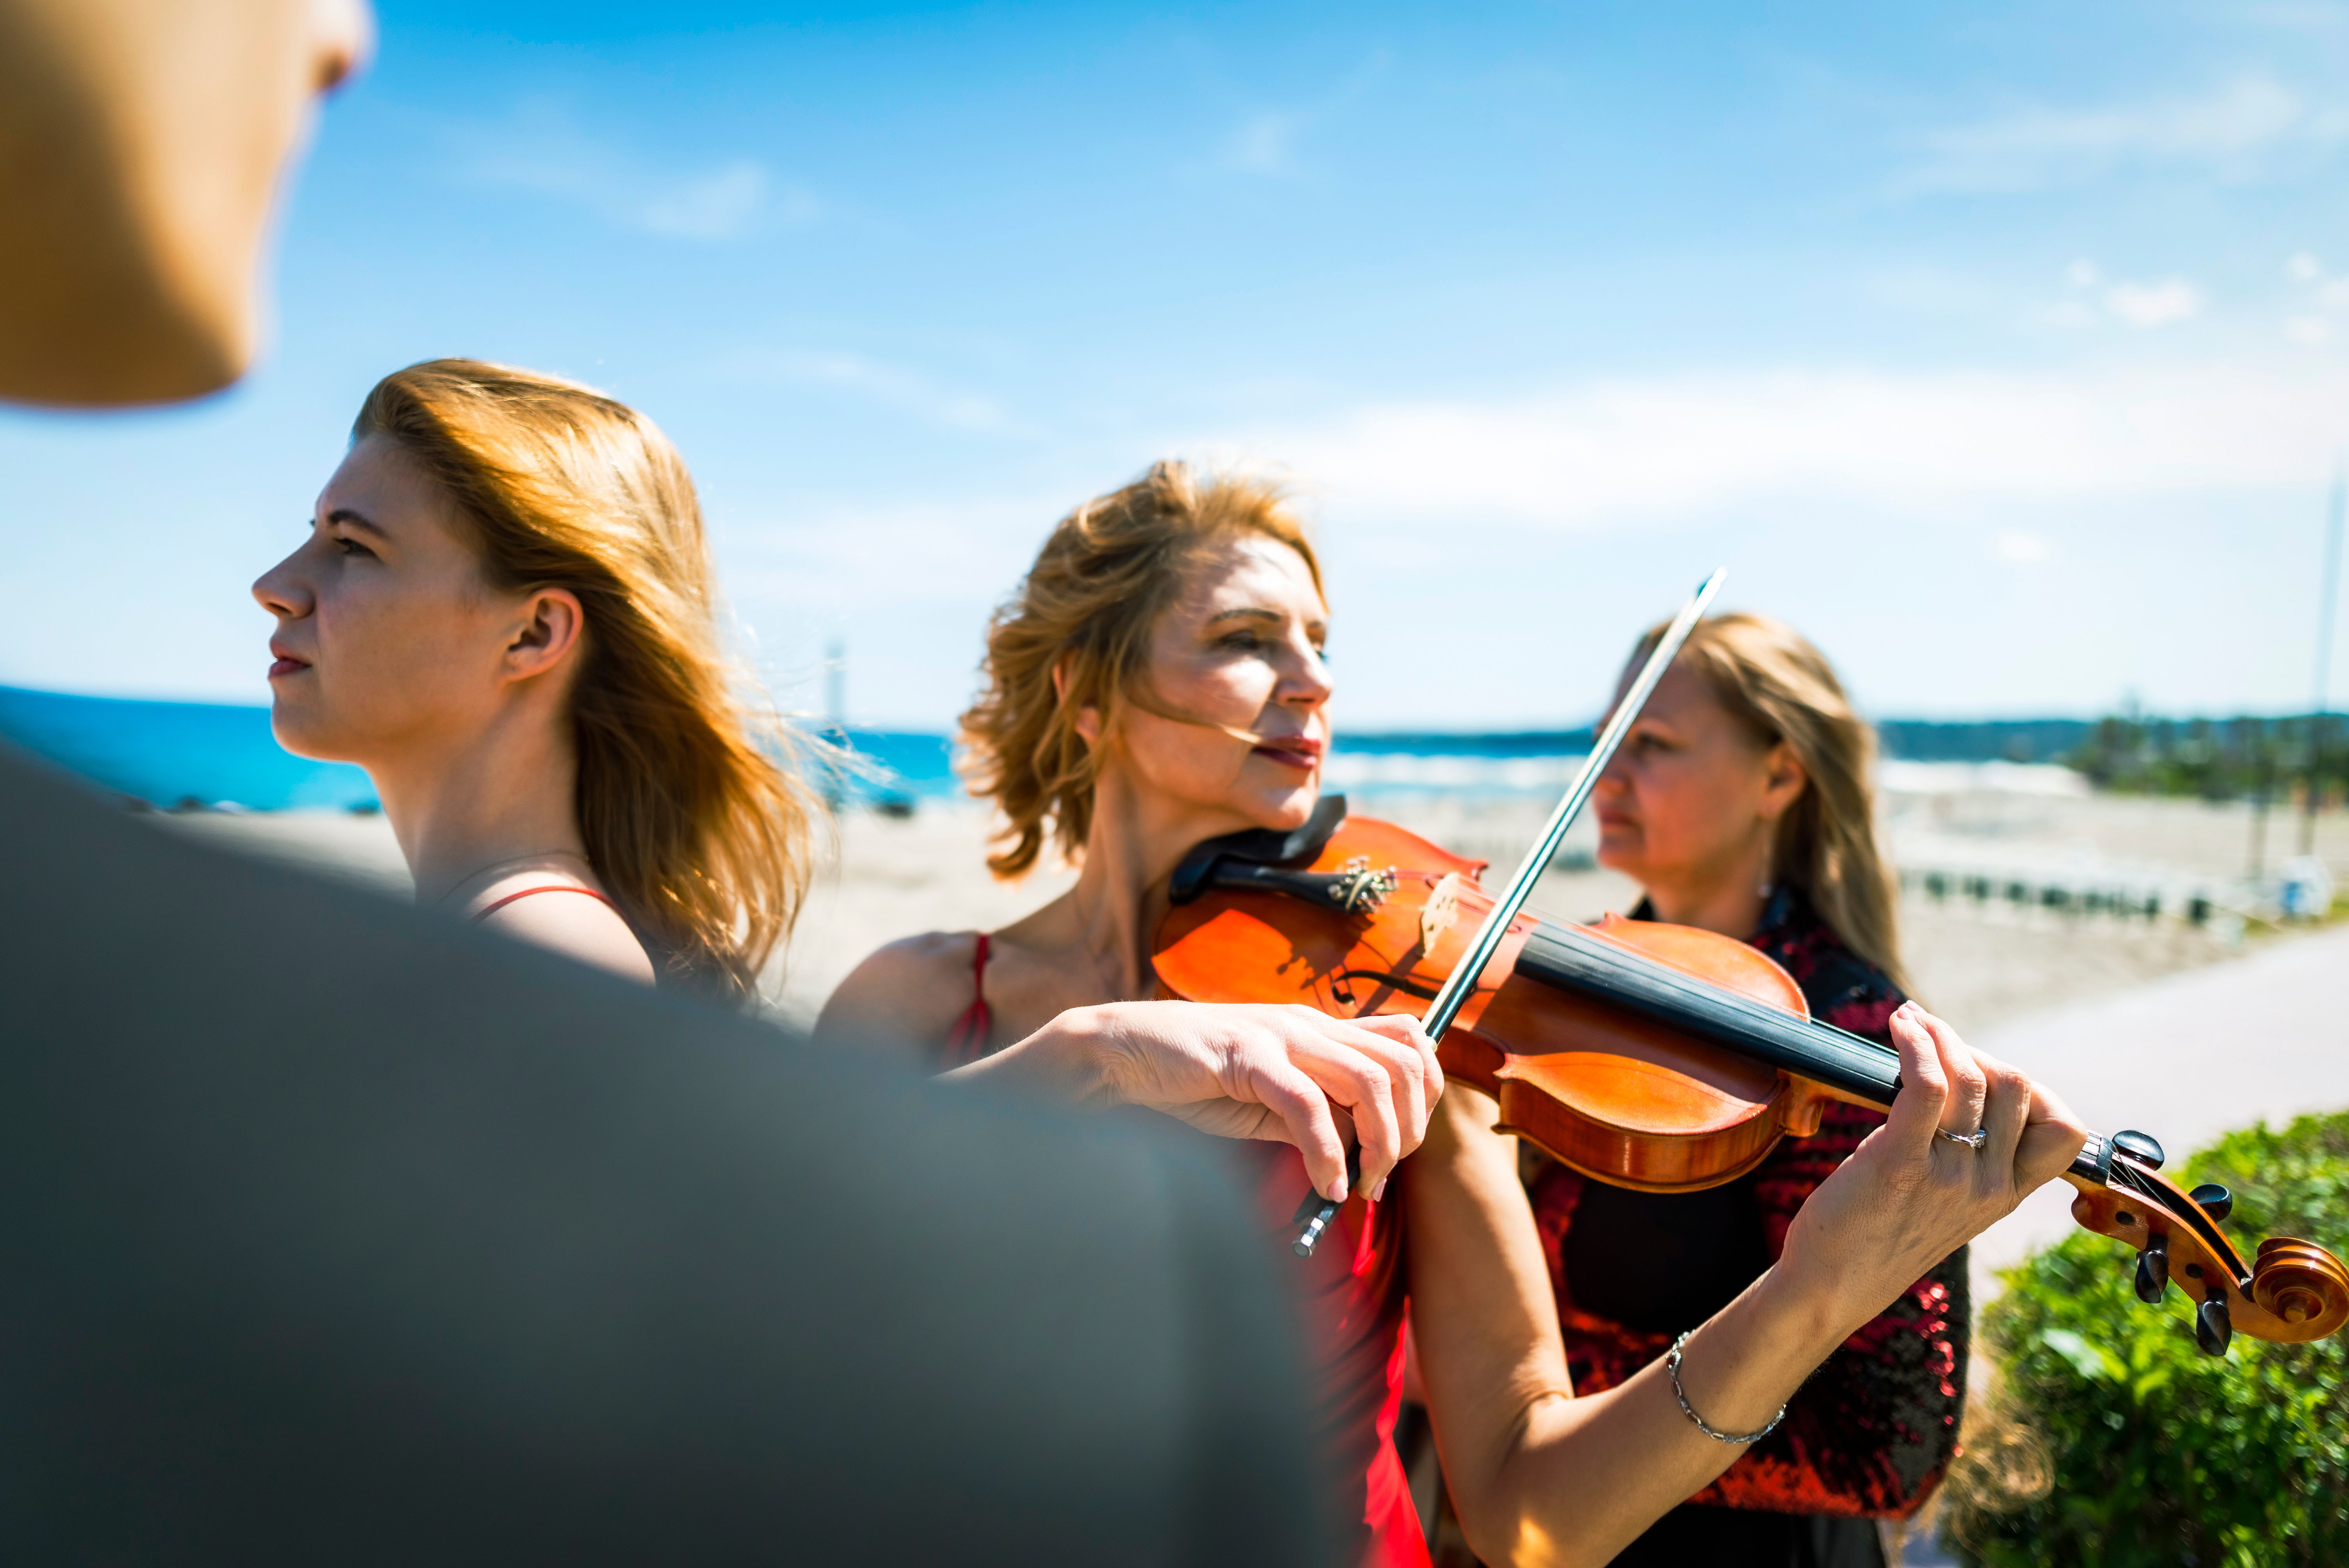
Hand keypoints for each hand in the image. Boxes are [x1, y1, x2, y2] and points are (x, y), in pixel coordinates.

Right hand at [1030, 1001, 1441, 1203]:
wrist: (1122, 1055)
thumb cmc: (1193, 1080)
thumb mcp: (1268, 1102)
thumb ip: (1314, 1117)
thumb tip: (1357, 1153)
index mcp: (1318, 1027)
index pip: (1409, 1042)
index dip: (1424, 1095)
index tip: (1401, 1148)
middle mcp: (1308, 1023)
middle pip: (1403, 1065)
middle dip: (1407, 1129)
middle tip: (1380, 1176)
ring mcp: (1279, 1035)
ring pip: (1368, 1081)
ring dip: (1377, 1143)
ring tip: (1357, 1185)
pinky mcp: (1247, 1055)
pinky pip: (1308, 1105)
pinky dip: (1327, 1153)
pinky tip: (1325, 1184)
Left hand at [1778, 1002, 2086, 1326]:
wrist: (1831, 1287)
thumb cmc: (1874, 1235)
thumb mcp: (1942, 1201)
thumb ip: (1964, 1156)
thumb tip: (1955, 1082)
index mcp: (2005, 1195)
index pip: (2064, 1131)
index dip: (2033, 1089)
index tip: (1984, 1074)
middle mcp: (1988, 1186)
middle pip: (2017, 1086)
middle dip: (1974, 1050)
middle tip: (1934, 1041)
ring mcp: (1951, 1176)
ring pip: (1972, 1077)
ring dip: (1940, 1034)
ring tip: (1910, 1022)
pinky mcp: (1901, 1164)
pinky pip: (1927, 1085)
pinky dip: (1916, 1044)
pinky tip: (1899, 1027)